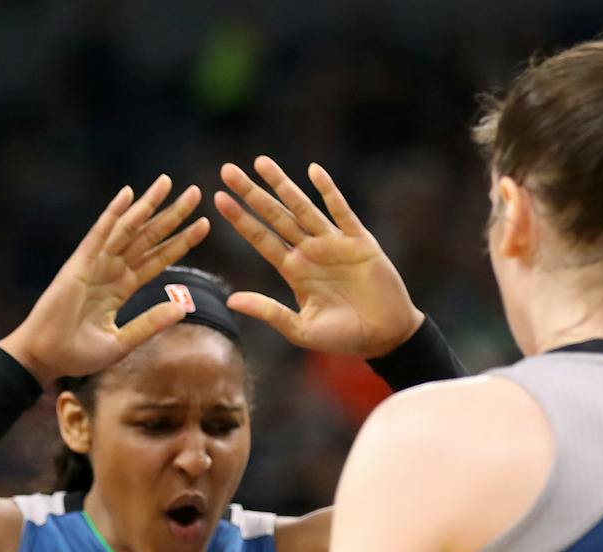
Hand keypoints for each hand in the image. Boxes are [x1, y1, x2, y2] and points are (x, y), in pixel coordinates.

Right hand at [1, 177, 210, 384]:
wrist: (45, 358)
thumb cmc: (77, 355)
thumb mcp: (122, 342)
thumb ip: (150, 323)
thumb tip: (181, 307)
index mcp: (121, 289)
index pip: (157, 259)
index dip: (181, 242)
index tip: (204, 224)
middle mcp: (111, 271)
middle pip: (148, 238)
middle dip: (172, 216)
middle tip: (196, 193)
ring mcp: (95, 265)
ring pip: (128, 230)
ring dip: (147, 206)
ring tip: (168, 182)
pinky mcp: (79, 265)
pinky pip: (100, 234)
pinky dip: (113, 214)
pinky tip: (128, 194)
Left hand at [215, 155, 422, 356]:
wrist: (384, 335)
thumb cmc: (343, 337)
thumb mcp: (300, 328)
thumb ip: (269, 312)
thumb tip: (231, 300)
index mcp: (294, 271)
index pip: (261, 239)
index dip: (240, 220)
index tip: (218, 199)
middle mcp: (309, 251)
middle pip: (275, 216)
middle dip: (251, 194)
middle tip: (227, 170)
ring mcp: (333, 243)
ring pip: (302, 207)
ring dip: (282, 185)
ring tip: (260, 162)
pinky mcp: (359, 241)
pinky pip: (341, 211)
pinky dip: (328, 191)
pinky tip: (313, 171)